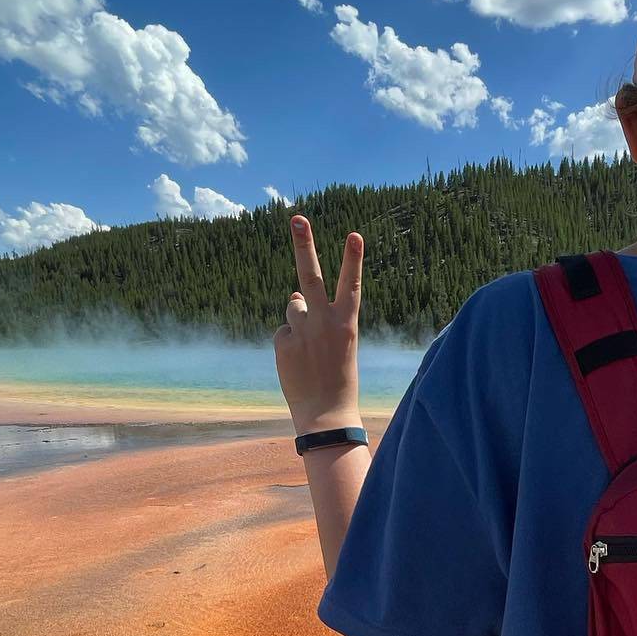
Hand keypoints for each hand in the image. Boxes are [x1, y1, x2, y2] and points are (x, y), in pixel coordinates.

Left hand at [272, 216, 363, 432]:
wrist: (327, 416)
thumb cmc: (338, 379)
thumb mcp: (338, 345)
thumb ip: (319, 316)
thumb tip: (294, 294)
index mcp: (347, 323)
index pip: (352, 284)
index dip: (353, 258)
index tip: (354, 234)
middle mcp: (324, 322)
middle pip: (310, 275)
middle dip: (303, 244)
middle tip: (297, 219)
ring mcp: (302, 331)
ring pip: (293, 307)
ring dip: (298, 319)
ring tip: (309, 348)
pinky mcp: (283, 343)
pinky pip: (283, 331)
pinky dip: (288, 344)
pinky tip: (298, 364)